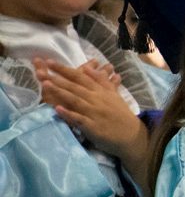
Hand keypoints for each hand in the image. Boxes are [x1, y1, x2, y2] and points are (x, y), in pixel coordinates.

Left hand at [34, 58, 149, 185]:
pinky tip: (57, 109)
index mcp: (101, 91)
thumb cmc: (121, 114)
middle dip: (58, 78)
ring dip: (60, 92)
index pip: (81, 77)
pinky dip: (68, 113)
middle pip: (75, 87)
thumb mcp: (113, 94)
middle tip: (42, 70)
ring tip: (46, 84)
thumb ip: (101, 81)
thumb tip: (89, 68)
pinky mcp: (93, 127)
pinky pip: (79, 119)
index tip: (50, 62)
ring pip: (75, 100)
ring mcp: (95, 113)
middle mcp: (97, 99)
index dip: (65, 70)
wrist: (131, 135)